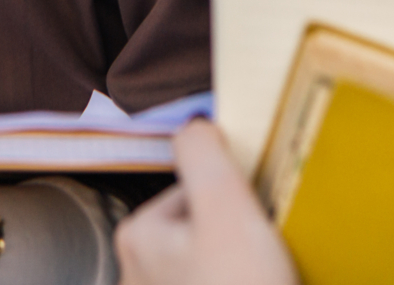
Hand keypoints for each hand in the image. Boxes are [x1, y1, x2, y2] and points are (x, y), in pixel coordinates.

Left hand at [115, 119, 297, 284]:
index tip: (251, 221)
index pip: (193, 189)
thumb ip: (204, 155)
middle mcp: (136, 272)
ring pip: (209, 261)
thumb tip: (195, 124)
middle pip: (200, 227)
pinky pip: (216, 282)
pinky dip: (235, 282)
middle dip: (232, 235)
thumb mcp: (224, 207)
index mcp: (137, 236)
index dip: (231, 199)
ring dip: (235, 265)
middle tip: (257, 256)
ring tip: (258, 276)